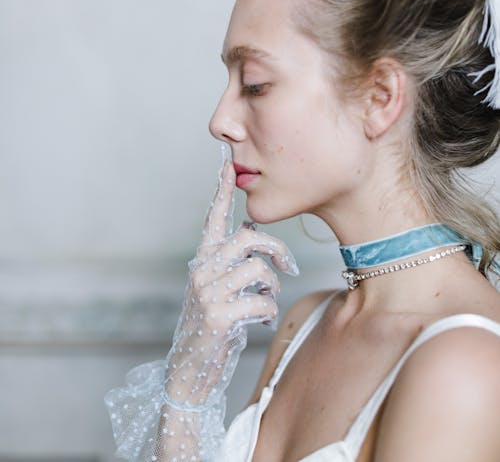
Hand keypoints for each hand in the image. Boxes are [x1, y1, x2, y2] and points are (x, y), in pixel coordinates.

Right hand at [164, 158, 298, 406]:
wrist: (190, 373)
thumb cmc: (210, 328)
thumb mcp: (217, 289)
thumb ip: (230, 262)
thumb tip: (250, 230)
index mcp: (202, 260)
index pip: (212, 218)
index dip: (220, 191)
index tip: (226, 165)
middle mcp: (202, 270)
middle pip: (248, 239)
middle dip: (277, 249)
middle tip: (289, 266)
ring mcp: (208, 292)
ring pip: (259, 270)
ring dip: (272, 288)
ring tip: (266, 302)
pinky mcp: (218, 315)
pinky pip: (260, 300)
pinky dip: (268, 311)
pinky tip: (261, 321)